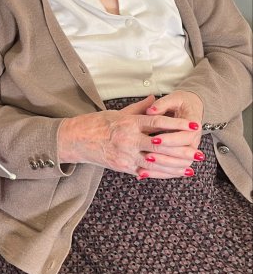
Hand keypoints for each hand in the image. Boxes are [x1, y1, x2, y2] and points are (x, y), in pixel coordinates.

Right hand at [59, 95, 201, 178]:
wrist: (75, 139)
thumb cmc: (96, 124)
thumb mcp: (117, 112)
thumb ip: (139, 108)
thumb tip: (154, 98)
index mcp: (129, 123)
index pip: (158, 123)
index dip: (177, 124)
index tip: (193, 126)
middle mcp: (128, 139)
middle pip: (161, 146)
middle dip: (182, 150)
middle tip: (199, 153)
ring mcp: (125, 155)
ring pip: (155, 162)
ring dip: (175, 166)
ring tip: (190, 168)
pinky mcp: (122, 166)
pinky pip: (146, 171)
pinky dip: (160, 174)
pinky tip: (173, 174)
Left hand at [140, 90, 203, 178]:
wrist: (192, 108)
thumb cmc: (181, 102)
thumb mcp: (174, 99)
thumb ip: (162, 104)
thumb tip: (151, 110)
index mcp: (193, 126)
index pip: (183, 137)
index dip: (168, 139)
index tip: (153, 140)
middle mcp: (193, 141)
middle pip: (181, 154)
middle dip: (163, 156)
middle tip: (146, 156)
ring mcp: (189, 151)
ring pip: (177, 165)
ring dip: (160, 167)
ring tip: (143, 168)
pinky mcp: (181, 158)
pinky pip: (170, 170)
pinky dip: (157, 173)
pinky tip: (142, 174)